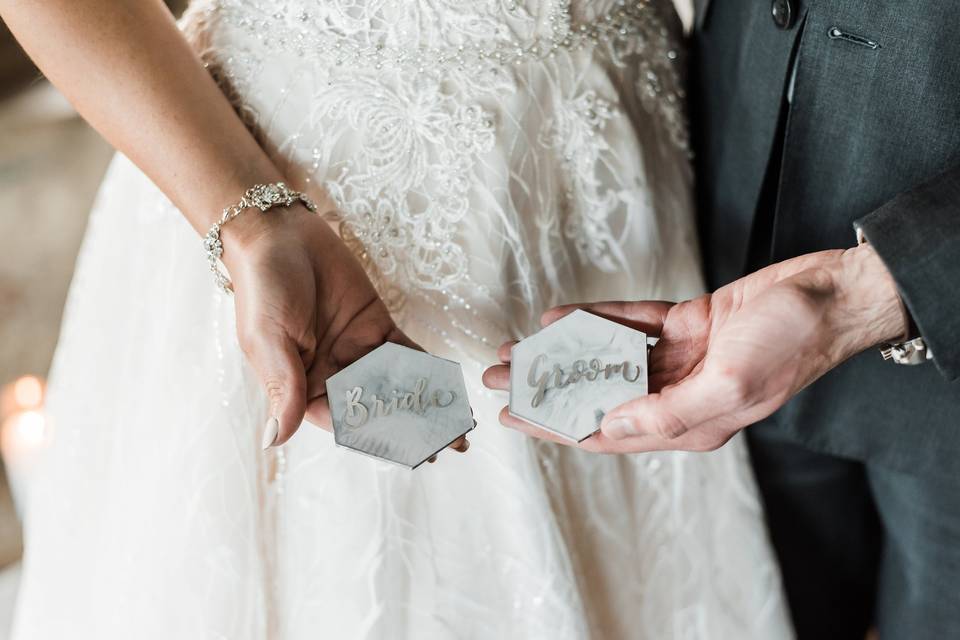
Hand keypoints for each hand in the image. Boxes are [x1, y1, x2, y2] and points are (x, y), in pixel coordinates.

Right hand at [224, 199, 470, 452]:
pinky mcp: (376, 326)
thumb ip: (281, 387)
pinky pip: (404, 352)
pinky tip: (450, 386)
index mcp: (301, 386)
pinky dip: (427, 368)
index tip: (407, 454)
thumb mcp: (268, 340)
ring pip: (395, 384)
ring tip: (455, 426)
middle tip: (443, 446)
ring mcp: (357, 350)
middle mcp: (332, 374)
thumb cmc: (263, 287)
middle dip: (408, 428)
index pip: (341, 421)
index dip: (374, 438)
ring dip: (424, 404)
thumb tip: (275, 439)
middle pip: (375, 408)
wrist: (279, 233)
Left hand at [483, 244, 906, 452]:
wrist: (829, 293)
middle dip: (546, 388)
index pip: (605, 432)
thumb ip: (668, 413)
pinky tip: (560, 317)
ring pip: (606, 360)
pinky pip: (628, 324)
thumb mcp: (731, 386)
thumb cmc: (792, 343)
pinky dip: (594, 319)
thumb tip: (608, 425)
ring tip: (517, 349)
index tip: (512, 414)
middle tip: (499, 376)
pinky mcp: (686, 325)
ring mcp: (682, 360)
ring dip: (563, 353)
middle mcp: (680, 396)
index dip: (554, 424)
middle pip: (597, 395)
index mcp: (690, 424)